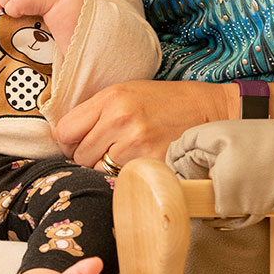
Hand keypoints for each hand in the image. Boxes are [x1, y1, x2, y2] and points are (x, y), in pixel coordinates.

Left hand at [53, 80, 235, 169]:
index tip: (78, 142)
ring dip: (106, 169)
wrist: (208, 110)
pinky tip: (138, 165)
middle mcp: (121, 118)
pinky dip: (125, 178)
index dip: (69, 140)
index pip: (65, 130)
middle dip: (88, 156)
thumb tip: (64, 138)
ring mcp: (137, 144)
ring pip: (98, 171)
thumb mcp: (127, 92)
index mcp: (111, 97)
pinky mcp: (152, 164)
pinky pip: (121, 180)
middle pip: (79, 154)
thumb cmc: (165, 102)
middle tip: (108, 149)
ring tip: (126, 156)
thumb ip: (95, 111)